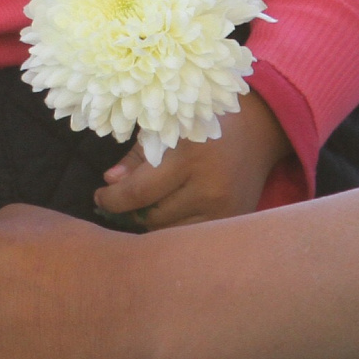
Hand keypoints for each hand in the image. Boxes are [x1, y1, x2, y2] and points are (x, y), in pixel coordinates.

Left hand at [91, 94, 292, 229]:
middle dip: (130, 211)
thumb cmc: (204, 122)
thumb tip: (110, 182)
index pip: (139, 192)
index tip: (100, 196)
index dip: (112, 199)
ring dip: (151, 222)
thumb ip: (137, 155)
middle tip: (119, 202)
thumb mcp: (168, 127)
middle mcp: (209, 187)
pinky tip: (169, 213)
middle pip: (152, 217)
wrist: (258, 130)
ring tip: (144, 206)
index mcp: (189, 156)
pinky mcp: (234, 221)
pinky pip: (192, 236)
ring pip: (170, 232)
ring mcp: (225, 209)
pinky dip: (175, 228)